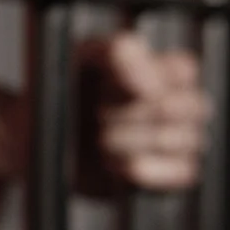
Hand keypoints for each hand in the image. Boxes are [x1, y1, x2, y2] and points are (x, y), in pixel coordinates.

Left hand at [77, 33, 212, 193]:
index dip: (135, 81)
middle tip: (96, 115)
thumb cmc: (72, 91)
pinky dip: (139, 169)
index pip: (181, 71)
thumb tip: (149, 87)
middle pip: (171, 108)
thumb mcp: (88, 56)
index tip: (104, 85)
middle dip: (122, 113)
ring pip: (170, 140)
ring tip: (100, 140)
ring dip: (122, 142)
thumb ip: (120, 54)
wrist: (45, 137)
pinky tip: (113, 163)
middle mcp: (185, 105)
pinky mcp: (175, 174)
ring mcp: (184, 140)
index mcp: (171, 71)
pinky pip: (180, 172)